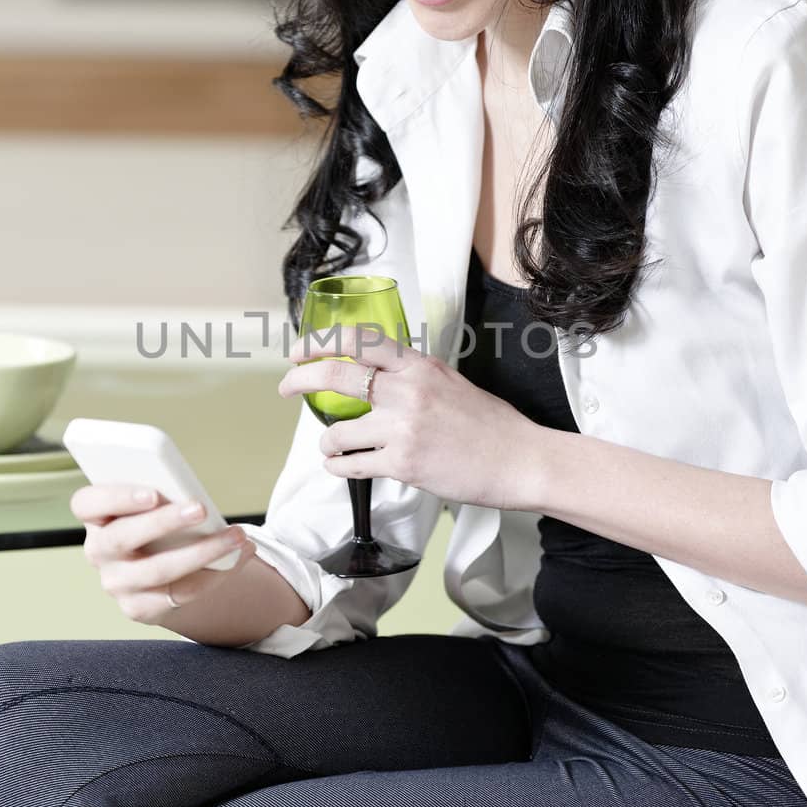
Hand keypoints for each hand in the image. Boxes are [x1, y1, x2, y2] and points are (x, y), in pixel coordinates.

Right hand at [69, 484, 255, 626]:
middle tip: (201, 508)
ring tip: (237, 536)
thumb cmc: (160, 523)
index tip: (152, 492)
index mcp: (95, 517)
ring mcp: (116, 584)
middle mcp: (98, 552)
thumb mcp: (155, 506)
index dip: (116, 497)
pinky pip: (181, 593)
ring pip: (157, 570)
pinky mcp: (140, 608)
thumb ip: (163, 496)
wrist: (164, 568)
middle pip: (122, 537)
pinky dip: (216, 574)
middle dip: (163, 522)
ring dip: (203, 551)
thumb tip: (192, 498)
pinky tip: (239, 555)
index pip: (86, 504)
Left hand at [277, 330, 542, 509]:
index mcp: (419, 365)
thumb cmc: (490, 425)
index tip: (300, 349)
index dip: (320, 341)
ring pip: (337, 431)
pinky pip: (351, 465)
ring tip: (331, 446)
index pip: (359, 339)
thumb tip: (380, 378)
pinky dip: (339, 467)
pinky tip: (342, 467)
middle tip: (287, 386)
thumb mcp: (451, 383)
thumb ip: (413, 378)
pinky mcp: (403, 463)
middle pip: (336, 375)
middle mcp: (407, 390)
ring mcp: (403, 428)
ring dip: (327, 442)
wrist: (520, 460)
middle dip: (300, 380)